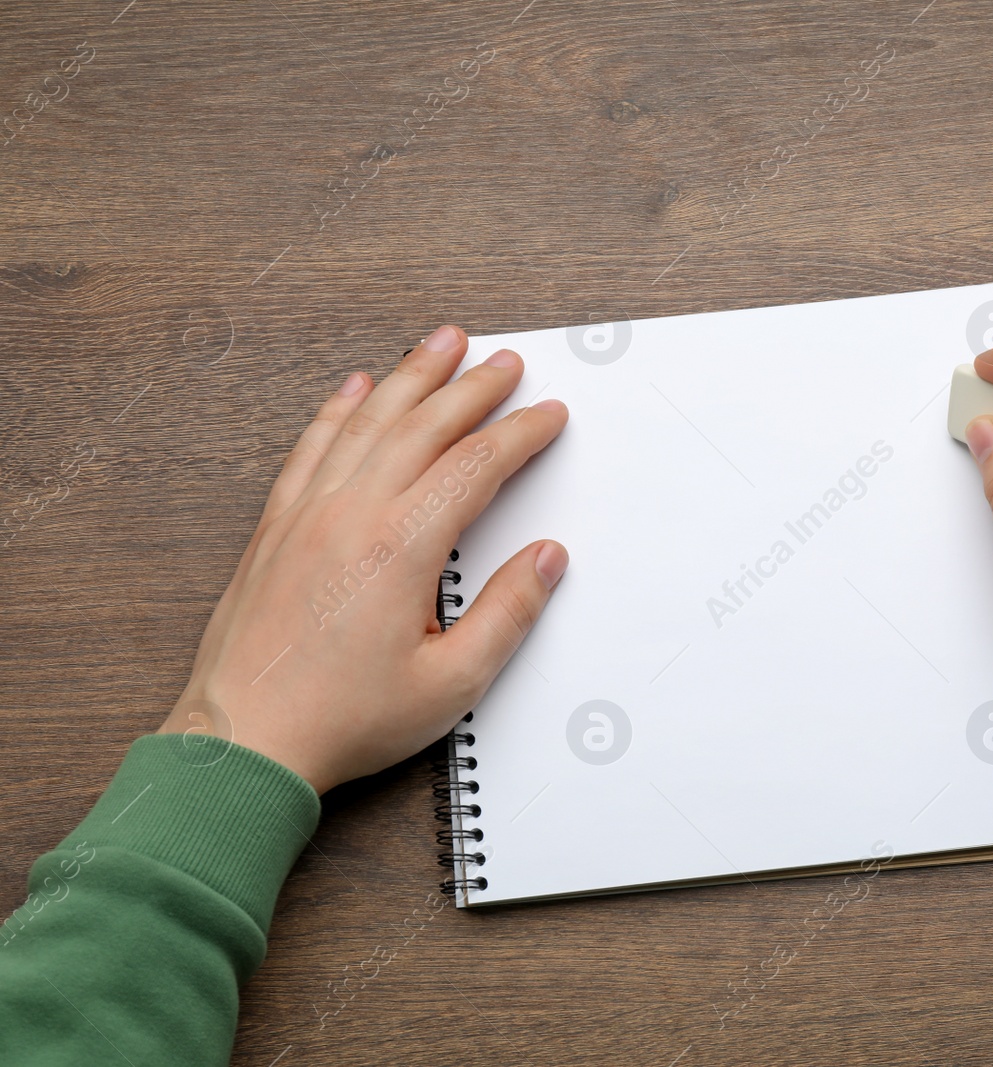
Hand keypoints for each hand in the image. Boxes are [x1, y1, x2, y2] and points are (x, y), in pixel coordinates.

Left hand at [159, 325, 568, 792]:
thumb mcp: (451, 683)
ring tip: (440, 343)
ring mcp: (306, 515)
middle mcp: (350, 515)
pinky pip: (311, 446)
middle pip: (424, 425)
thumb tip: (545, 560)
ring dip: (410, 376)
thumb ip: (507, 615)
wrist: (245, 743)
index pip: (475, 465)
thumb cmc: (341, 719)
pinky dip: (338, 408)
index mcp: (400, 548)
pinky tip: (354, 388)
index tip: (547, 416)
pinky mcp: (275, 528)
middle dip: (472, 387)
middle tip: (505, 362)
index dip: (520, 433)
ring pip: (367, 420)